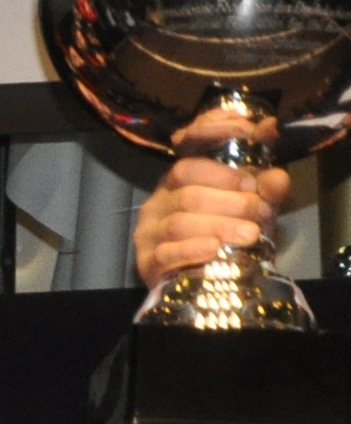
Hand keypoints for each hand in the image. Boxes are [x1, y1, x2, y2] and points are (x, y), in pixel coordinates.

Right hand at [135, 110, 289, 289]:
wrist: (207, 284)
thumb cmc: (228, 236)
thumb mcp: (253, 206)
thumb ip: (266, 189)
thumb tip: (276, 177)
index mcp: (182, 178)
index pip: (189, 149)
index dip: (216, 139)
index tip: (252, 140)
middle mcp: (159, 200)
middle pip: (187, 186)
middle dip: (230, 198)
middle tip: (260, 211)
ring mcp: (149, 232)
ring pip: (180, 221)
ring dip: (220, 225)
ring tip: (249, 234)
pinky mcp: (146, 263)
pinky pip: (167, 253)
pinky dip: (193, 250)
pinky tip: (214, 249)